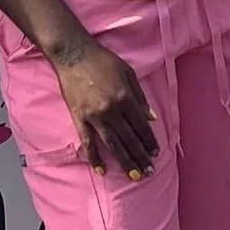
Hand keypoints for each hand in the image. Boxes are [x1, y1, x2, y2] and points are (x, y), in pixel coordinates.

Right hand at [50, 39, 158, 178]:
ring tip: (134, 175)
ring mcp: (94, 116)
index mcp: (125, 98)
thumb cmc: (102, 61)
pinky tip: (102, 170)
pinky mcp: (79, 118)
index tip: (155, 153)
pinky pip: (88, 142)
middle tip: (149, 171)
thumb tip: (152, 118)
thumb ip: (140, 97)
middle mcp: (112, 110)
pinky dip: (95, 157)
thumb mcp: (128, 73)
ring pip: (113, 144)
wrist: (73, 55)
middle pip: (129, 139)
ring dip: (125, 161)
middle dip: (141, 157)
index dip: (149, 141)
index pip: (142, 126)